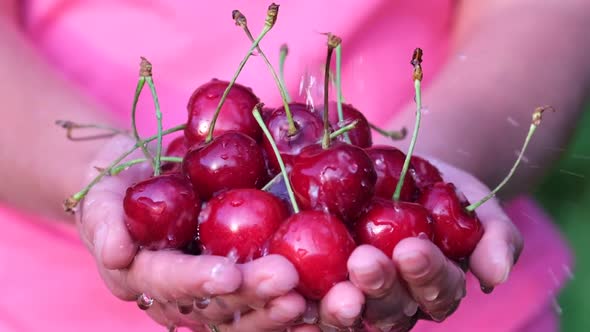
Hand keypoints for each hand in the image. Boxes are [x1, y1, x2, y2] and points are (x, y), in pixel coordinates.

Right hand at [75, 135, 304, 330]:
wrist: (143, 188)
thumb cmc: (119, 190)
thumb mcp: (101, 198)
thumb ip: (105, 224)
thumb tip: (117, 254)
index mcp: (145, 278)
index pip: (170, 282)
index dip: (197, 281)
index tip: (227, 274)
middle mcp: (182, 297)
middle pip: (216, 306)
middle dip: (251, 296)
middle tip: (285, 280)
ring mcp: (213, 294)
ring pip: (245, 314)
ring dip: (276, 310)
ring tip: (308, 298)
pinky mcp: (241, 284)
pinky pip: (266, 301)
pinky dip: (294, 305)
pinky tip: (323, 298)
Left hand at [316, 158, 523, 330]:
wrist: (401, 173)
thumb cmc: (445, 192)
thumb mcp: (478, 204)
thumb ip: (495, 237)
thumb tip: (495, 275)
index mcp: (436, 290)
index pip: (436, 292)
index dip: (426, 275)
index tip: (412, 248)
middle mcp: (397, 302)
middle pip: (389, 308)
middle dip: (379, 285)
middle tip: (366, 260)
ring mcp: (358, 297)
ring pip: (349, 311)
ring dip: (339, 300)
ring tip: (331, 273)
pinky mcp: (322, 284)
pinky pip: (310, 296)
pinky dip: (300, 294)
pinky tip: (289, 278)